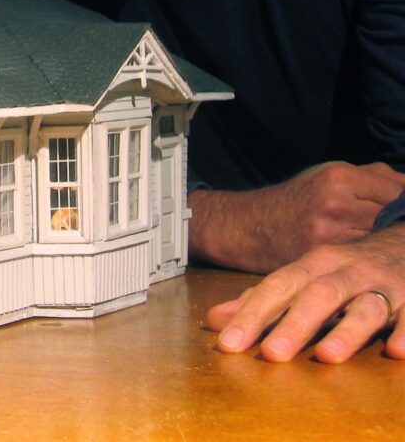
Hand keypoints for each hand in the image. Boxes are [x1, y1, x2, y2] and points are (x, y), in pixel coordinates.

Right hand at [189, 161, 404, 272]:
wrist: (246, 226)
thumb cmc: (292, 200)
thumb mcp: (326, 175)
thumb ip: (372, 176)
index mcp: (339, 176)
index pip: (397, 192)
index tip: (404, 215)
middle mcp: (335, 201)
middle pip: (392, 219)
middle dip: (397, 229)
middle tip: (395, 236)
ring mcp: (328, 231)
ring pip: (378, 242)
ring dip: (384, 248)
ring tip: (379, 250)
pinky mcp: (321, 257)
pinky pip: (358, 260)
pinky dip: (365, 261)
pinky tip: (364, 262)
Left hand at [205, 223, 404, 362]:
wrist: (404, 245)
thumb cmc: (345, 270)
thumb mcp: (303, 277)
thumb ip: (262, 299)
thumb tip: (216, 320)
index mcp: (313, 264)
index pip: (278, 287)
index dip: (252, 314)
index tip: (228, 343)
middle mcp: (346, 272)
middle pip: (319, 294)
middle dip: (295, 324)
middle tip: (272, 353)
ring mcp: (383, 286)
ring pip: (365, 306)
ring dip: (347, 332)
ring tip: (327, 356)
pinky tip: (396, 351)